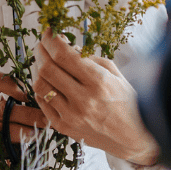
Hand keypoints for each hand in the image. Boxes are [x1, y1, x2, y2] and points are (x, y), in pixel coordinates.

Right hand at [0, 73, 41, 169]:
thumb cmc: (0, 130)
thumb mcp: (7, 112)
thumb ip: (18, 104)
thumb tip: (44, 103)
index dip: (14, 86)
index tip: (31, 95)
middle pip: (1, 108)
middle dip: (27, 115)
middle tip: (46, 121)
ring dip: (21, 132)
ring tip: (37, 135)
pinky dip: (10, 150)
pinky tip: (20, 151)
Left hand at [32, 33, 159, 166]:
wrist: (133, 138)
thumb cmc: (128, 104)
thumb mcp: (116, 75)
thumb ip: (91, 59)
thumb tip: (67, 46)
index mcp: (99, 82)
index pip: (64, 55)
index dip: (51, 40)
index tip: (49, 31)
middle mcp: (83, 99)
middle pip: (47, 68)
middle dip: (41, 51)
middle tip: (42, 44)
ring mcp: (71, 116)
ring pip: (40, 85)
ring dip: (37, 69)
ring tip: (43, 62)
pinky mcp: (63, 127)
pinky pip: (42, 103)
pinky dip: (41, 88)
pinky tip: (47, 82)